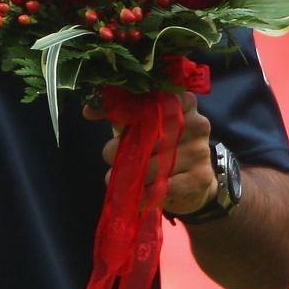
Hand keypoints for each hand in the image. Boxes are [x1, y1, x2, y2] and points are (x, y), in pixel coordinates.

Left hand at [86, 92, 216, 214]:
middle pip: (151, 132)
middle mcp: (196, 124)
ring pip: (155, 162)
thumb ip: (119, 115)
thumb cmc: (161, 150)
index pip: (160, 96)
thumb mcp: (142, 128)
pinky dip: (146, 191)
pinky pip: (165, 185)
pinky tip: (139, 193)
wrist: (191, 186)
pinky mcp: (200, 177)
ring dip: (132, 174)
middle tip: (111, 157)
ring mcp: (200, 150)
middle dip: (124, 147)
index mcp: (182, 105)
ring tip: (120, 179)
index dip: (130, 106)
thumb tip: (88, 110)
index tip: (108, 118)